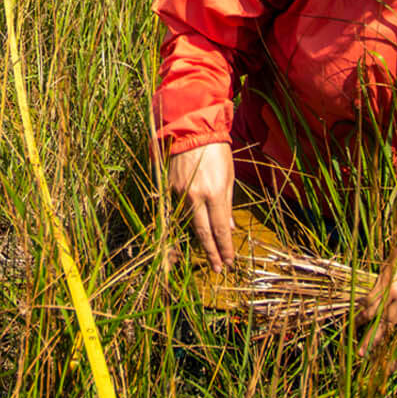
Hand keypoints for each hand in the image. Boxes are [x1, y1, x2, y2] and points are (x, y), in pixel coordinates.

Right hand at [168, 142, 234, 271]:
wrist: (191, 129)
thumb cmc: (216, 150)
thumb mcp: (229, 176)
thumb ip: (228, 203)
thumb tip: (229, 227)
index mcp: (214, 192)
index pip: (220, 229)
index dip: (224, 248)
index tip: (229, 261)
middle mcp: (195, 196)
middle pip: (202, 233)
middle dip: (211, 253)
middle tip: (218, 268)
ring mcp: (179, 193)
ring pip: (186, 224)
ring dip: (197, 241)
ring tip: (206, 255)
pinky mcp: (167, 188)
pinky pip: (175, 210)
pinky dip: (181, 223)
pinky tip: (186, 232)